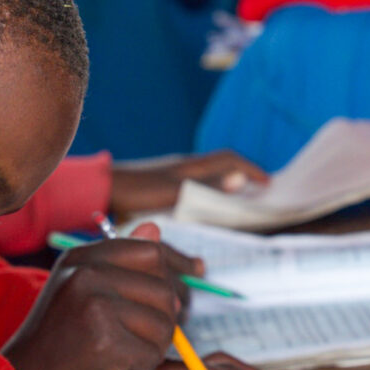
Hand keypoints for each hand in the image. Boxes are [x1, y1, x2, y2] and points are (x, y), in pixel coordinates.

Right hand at [1, 225, 283, 369]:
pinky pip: (151, 355)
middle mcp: (86, 273)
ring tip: (115, 358)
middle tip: (128, 343)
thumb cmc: (58, 344)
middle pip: (164, 291)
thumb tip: (155, 226)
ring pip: (163, 325)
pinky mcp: (103, 341)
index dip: (172, 276)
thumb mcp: (83, 292)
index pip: (152, 252)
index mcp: (83, 257)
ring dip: (149, 351)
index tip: (178, 296)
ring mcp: (93, 305)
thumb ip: (120, 263)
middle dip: (158, 325)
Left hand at [109, 151, 267, 220]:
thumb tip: (239, 181)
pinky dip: (208, 195)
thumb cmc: (137, 190)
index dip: (250, 169)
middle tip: (258, 191)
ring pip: (207, 177)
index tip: (268, 183)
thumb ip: (206, 188)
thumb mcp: (175, 191)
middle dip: (242, 176)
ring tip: (237, 201)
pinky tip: (205, 209)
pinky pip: (195, 187)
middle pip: (221, 166)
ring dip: (225, 185)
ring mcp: (172, 176)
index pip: (229, 160)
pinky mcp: (161, 187)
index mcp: (190, 166)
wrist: (101, 190)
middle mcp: (183, 168)